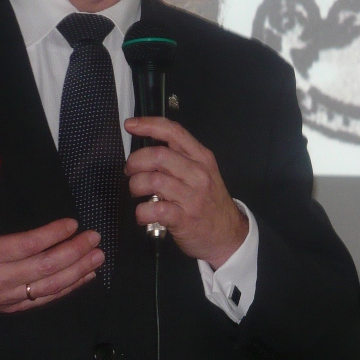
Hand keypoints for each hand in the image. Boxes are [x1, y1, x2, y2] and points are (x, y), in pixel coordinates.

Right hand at [0, 153, 104, 315]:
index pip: (28, 245)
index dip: (53, 235)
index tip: (72, 223)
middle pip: (45, 267)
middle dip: (74, 252)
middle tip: (94, 237)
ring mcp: (7, 296)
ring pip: (50, 287)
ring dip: (78, 271)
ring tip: (97, 256)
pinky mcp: (13, 306)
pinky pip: (45, 299)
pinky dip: (69, 288)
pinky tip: (86, 276)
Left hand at [124, 118, 247, 268]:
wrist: (229, 234)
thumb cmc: (210, 202)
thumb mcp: (203, 173)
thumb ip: (180, 159)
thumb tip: (148, 150)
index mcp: (201, 158)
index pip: (173, 131)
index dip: (148, 125)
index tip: (130, 125)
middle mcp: (198, 173)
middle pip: (159, 155)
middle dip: (135, 161)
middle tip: (130, 171)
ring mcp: (192, 196)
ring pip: (153, 180)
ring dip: (136, 185)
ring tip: (136, 192)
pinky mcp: (184, 218)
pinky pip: (154, 209)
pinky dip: (141, 211)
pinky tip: (143, 214)